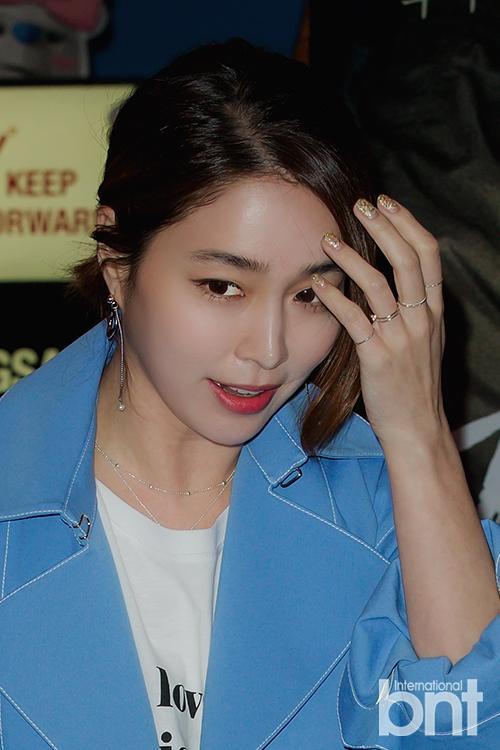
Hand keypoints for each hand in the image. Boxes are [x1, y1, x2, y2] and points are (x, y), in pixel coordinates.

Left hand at [311, 195, 446, 448]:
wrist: (416, 427)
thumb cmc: (414, 384)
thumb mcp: (423, 340)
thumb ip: (410, 309)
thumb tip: (386, 278)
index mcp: (434, 311)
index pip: (428, 254)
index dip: (407, 223)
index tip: (386, 203)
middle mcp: (422, 319)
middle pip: (407, 260)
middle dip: (384, 226)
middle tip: (360, 205)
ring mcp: (401, 338)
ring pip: (380, 285)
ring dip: (352, 258)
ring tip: (328, 240)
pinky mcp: (378, 358)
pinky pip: (355, 320)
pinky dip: (335, 299)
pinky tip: (318, 285)